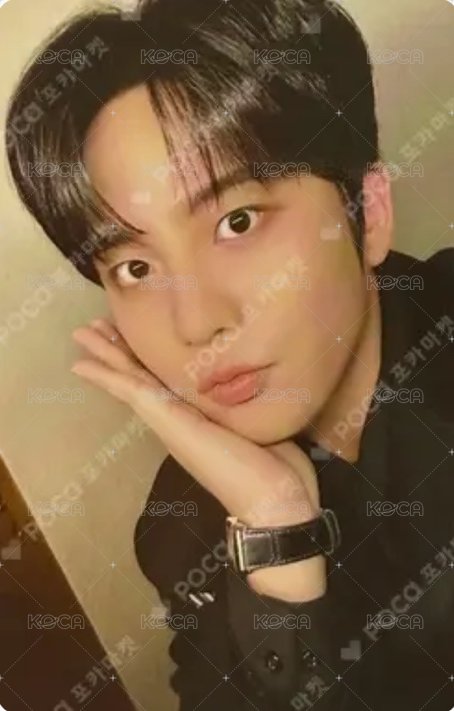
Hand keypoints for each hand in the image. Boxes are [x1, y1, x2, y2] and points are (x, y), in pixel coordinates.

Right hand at [71, 318, 325, 600]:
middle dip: (117, 351)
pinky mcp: (171, 423)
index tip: (126, 333)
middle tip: (91, 327)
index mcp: (197, 417)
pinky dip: (108, 377)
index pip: (163, 379)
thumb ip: (247, 404)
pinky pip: (133, 393)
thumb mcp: (260, 423)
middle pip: (140, 377)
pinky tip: (83, 365)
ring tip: (81, 334)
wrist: (276, 502)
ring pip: (131, 381)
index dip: (143, 356)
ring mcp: (171, 422)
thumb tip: (253, 383)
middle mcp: (178, 418)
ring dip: (106, 356)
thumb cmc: (276, 469)